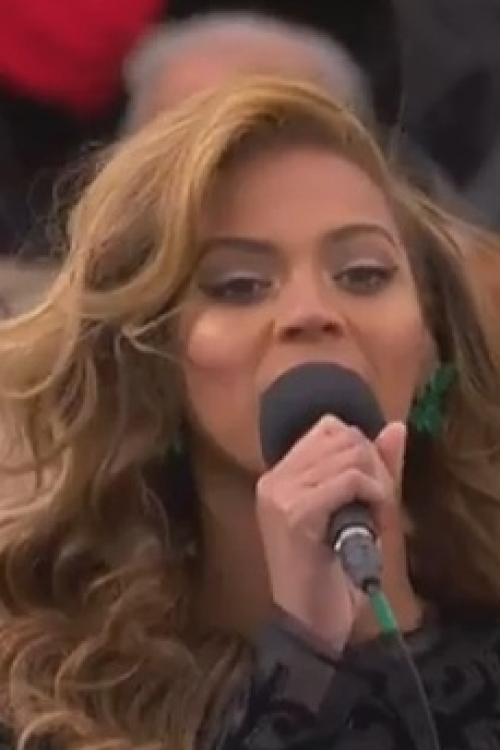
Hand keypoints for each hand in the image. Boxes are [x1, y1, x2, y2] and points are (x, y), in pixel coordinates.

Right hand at [256, 415, 406, 650]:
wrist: (312, 624)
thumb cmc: (332, 573)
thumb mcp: (357, 512)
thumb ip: (372, 468)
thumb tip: (396, 427)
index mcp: (280, 476)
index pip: (328, 427)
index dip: (362, 448)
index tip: (372, 485)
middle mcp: (274, 479)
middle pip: (342, 436)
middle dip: (374, 465)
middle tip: (379, 503)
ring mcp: (280, 494)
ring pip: (349, 455)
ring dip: (377, 483)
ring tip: (375, 515)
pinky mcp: (294, 513)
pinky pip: (348, 480)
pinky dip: (373, 495)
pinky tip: (373, 521)